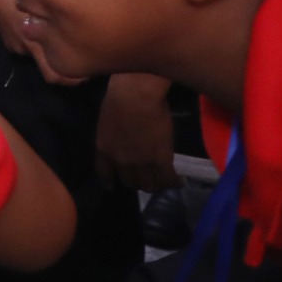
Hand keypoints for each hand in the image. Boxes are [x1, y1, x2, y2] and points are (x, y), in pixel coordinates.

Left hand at [96, 74, 179, 191]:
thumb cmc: (119, 99)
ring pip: (148, 185)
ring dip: (154, 185)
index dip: (109, 181)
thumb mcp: (107, 122)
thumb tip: (123, 143)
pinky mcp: (161, 160)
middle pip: (129, 182)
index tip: (112, 185)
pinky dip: (172, 182)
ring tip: (161, 182)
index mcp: (104, 149)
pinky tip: (177, 182)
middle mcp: (120, 160)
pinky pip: (167, 179)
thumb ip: (113, 138)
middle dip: (136, 182)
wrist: (136, 96)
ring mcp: (141, 162)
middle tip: (144, 178)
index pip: (104, 173)